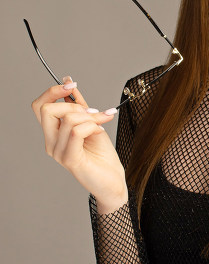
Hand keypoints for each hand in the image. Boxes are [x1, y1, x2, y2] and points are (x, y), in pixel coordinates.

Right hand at [31, 77, 128, 212]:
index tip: (70, 84)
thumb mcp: (91, 123)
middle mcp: (51, 143)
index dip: (53, 92)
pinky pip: (77, 132)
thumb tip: (69, 83)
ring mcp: (58, 152)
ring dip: (91, 117)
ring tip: (102, 123)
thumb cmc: (102, 156)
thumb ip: (79, 105)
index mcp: (53, 134)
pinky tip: (101, 131)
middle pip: (47, 110)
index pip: (39, 107)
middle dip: (73, 105)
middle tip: (93, 112)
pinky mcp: (69, 159)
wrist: (114, 181)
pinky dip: (92, 126)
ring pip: (68, 120)